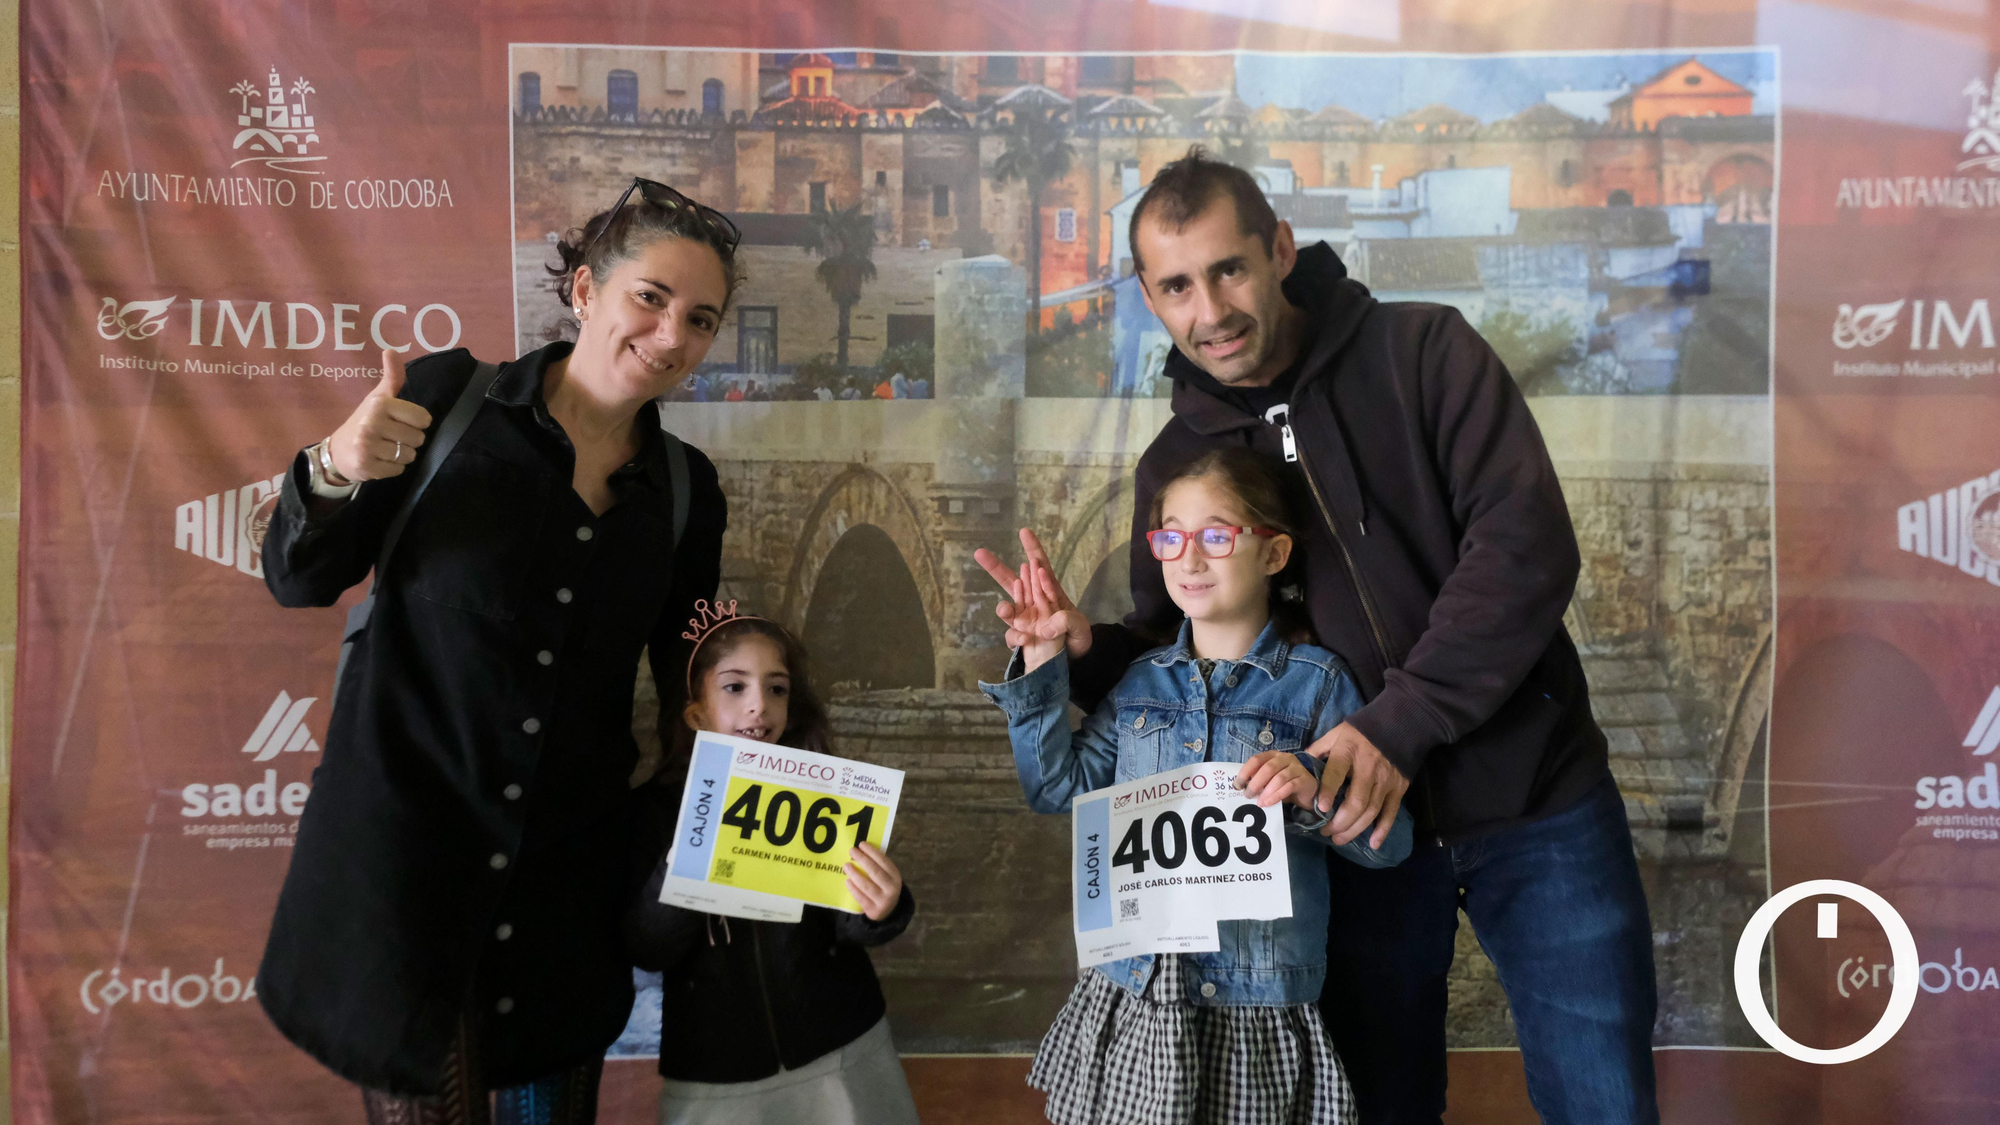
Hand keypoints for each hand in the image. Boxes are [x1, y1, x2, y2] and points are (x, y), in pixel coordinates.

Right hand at [326, 349, 434, 481]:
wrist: (338, 451)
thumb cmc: (364, 421)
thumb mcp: (378, 397)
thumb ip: (392, 377)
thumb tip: (391, 350)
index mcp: (380, 404)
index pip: (423, 419)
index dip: (417, 423)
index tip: (403, 421)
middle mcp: (372, 423)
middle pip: (418, 439)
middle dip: (409, 440)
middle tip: (392, 437)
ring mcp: (368, 446)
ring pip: (410, 456)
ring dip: (402, 455)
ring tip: (386, 449)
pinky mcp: (367, 466)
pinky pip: (398, 470)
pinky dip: (393, 468)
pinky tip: (380, 460)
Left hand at [845, 841, 902, 921]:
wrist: (888, 911)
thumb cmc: (883, 887)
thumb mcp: (887, 876)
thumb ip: (878, 866)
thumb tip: (861, 851)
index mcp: (895, 876)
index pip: (884, 861)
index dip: (872, 852)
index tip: (861, 844)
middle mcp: (891, 888)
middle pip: (875, 872)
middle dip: (862, 860)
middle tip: (852, 851)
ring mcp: (883, 900)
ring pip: (866, 885)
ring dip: (855, 874)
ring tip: (846, 865)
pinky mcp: (873, 910)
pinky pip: (861, 898)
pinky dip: (853, 889)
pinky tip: (847, 881)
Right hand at [975, 528, 1091, 661]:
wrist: (1072, 661)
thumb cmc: (1078, 638)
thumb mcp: (1081, 629)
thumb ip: (1068, 623)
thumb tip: (1048, 627)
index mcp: (1050, 593)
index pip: (1041, 567)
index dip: (1033, 548)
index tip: (1024, 531)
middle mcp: (1033, 602)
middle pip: (1012, 580)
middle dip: (996, 566)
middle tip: (979, 552)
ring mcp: (1025, 618)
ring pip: (1007, 607)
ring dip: (1004, 607)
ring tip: (1006, 610)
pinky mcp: (1020, 635)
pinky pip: (1011, 633)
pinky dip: (1015, 636)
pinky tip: (1026, 640)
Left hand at [1234, 750, 1318, 809]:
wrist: (1307, 790)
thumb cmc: (1284, 784)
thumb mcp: (1270, 780)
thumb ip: (1258, 780)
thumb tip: (1242, 789)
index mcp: (1273, 756)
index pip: (1256, 759)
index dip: (1245, 771)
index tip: (1237, 784)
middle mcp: (1285, 758)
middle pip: (1267, 768)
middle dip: (1255, 783)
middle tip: (1248, 795)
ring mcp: (1296, 767)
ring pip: (1279, 778)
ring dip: (1266, 791)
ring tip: (1259, 802)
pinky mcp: (1304, 779)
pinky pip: (1289, 787)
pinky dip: (1277, 796)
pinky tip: (1268, 803)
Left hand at [1304, 722, 1409, 849]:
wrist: (1398, 726)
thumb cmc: (1361, 732)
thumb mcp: (1337, 734)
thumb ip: (1319, 749)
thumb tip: (1300, 764)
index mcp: (1348, 752)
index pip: (1336, 773)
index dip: (1328, 791)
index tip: (1320, 808)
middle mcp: (1368, 768)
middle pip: (1356, 802)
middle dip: (1340, 822)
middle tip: (1326, 831)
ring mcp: (1385, 780)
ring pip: (1371, 811)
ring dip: (1355, 829)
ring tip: (1339, 838)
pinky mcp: (1398, 788)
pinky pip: (1390, 812)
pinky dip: (1383, 830)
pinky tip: (1373, 843)